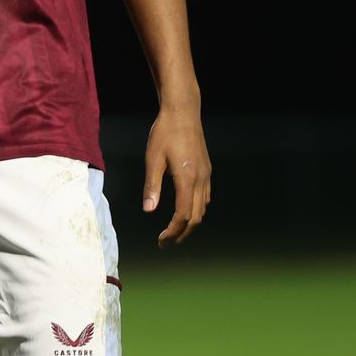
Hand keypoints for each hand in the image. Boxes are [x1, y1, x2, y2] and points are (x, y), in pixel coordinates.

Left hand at [143, 106, 210, 246]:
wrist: (183, 112)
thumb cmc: (164, 133)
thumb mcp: (152, 159)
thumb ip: (151, 186)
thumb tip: (148, 210)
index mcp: (187, 179)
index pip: (183, 215)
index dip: (172, 231)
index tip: (160, 240)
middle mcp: (201, 180)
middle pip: (195, 217)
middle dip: (181, 233)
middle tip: (165, 243)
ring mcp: (206, 175)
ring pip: (202, 209)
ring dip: (189, 224)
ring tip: (173, 231)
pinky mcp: (206, 170)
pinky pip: (204, 198)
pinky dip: (195, 210)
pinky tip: (185, 211)